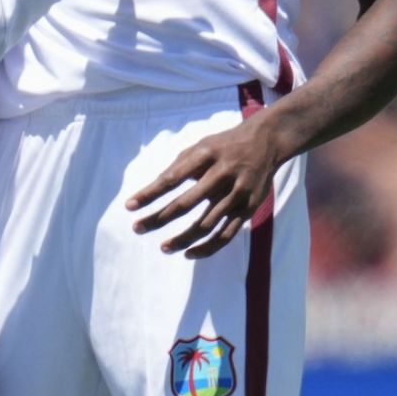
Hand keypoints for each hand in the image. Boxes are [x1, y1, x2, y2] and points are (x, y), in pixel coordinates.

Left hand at [126, 111, 281, 257]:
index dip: (150, 193)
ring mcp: (238, 193)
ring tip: (163, 247)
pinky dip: (207, 248)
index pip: (172, 178)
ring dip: (182, 239)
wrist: (267, 142)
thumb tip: (152, 190)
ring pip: (206, 224)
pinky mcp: (249, 208)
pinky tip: (188, 253)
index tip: (129, 206)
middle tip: (137, 228)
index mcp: (206, 154)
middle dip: (159, 218)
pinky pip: (226, 235)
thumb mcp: (201, 146)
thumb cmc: (224, 146)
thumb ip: (179, 166)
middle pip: (186, 203)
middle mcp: (223, 173)